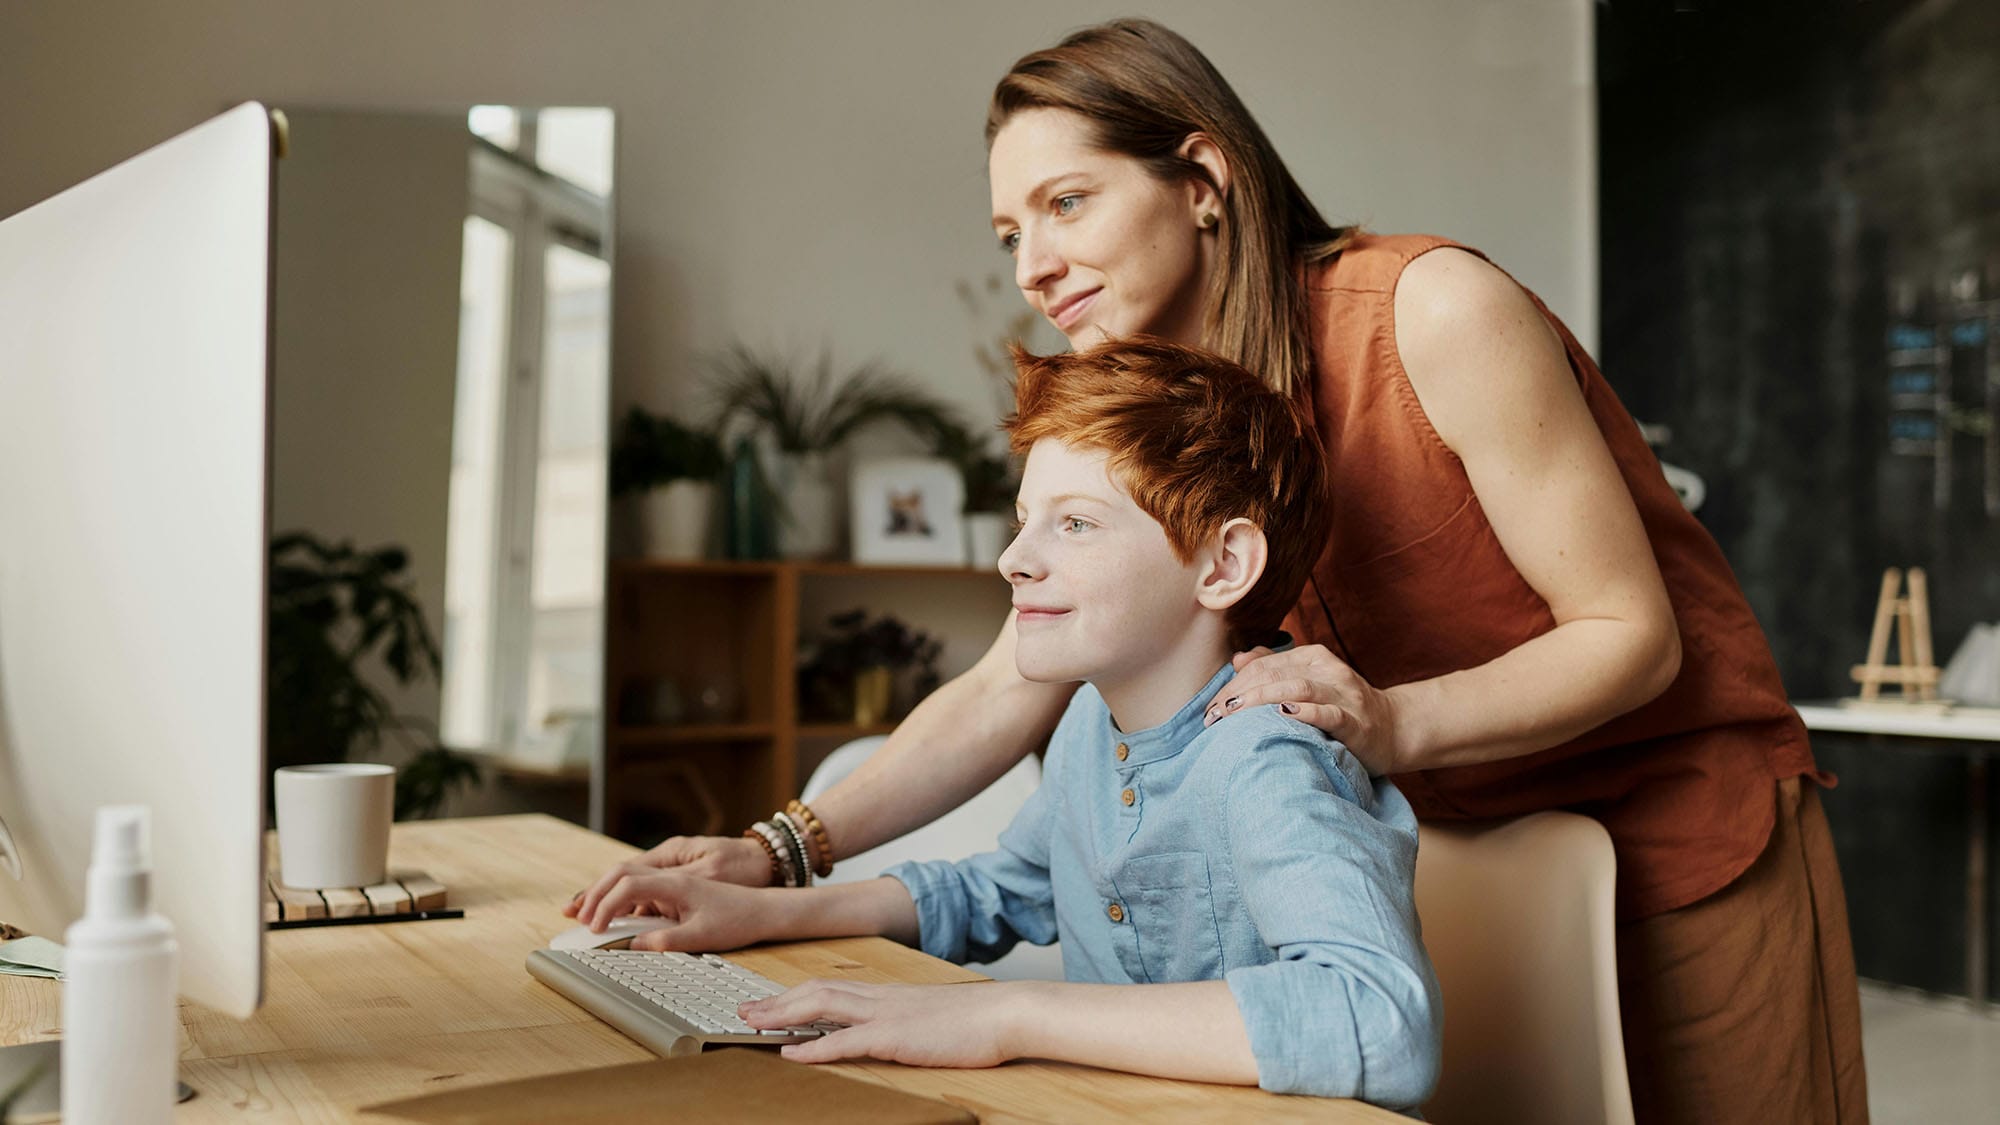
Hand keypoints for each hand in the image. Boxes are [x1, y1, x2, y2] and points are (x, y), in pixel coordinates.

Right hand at [571, 869, 777, 951]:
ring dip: (604, 894)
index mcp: (677, 881)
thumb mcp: (703, 936)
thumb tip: (633, 945)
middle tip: (571, 915)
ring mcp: (672, 879)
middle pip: (622, 873)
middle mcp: (672, 874)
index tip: (594, 928)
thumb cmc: (738, 919)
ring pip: (629, 879)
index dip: (606, 904)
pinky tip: (608, 916)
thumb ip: (667, 940)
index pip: (630, 883)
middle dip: (594, 893)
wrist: (764, 909)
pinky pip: (640, 889)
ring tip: (579, 913)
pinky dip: (620, 900)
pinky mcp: (674, 889)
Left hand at [740, 979, 1024, 1067]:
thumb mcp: (932, 1016)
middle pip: (816, 991)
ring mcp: (886, 1014)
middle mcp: (881, 997)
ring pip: (822, 1006)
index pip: (831, 987)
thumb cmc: (978, 1020)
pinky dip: (813, 1047)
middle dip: (776, 1001)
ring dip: (782, 1015)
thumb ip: (907, 1020)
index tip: (769, 1002)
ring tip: (753, 1024)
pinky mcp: (896, 1036)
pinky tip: (790, 1054)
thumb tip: (890, 1030)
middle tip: (744, 1011)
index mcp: (888, 994)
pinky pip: (846, 1040)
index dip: (795, 994)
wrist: (1007, 1013)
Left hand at [1204, 644, 1405, 773]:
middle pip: (1274, 674)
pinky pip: (1329, 714)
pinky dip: (1305, 713)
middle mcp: (1328, 670)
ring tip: (1235, 713)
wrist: (1394, 729)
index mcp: (1313, 658)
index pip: (1263, 664)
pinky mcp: (1356, 722)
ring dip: (1261, 699)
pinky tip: (1284, 714)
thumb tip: (1238, 660)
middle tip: (1214, 717)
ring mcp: (1344, 695)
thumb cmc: (1342, 708)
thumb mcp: (1310, 682)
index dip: (1233, 684)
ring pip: (1297, 688)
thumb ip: (1275, 668)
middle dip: (1239, 694)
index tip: (1210, 709)